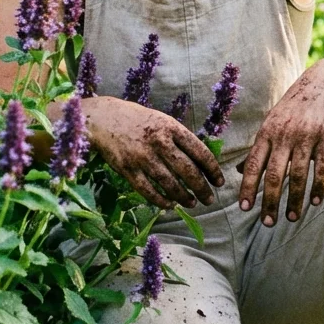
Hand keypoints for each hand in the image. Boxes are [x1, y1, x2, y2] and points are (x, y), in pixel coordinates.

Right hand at [83, 96, 224, 209]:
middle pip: (187, 171)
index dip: (212, 169)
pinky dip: (161, 200)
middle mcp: (158, 142)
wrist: (104, 118)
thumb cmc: (138, 120)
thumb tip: (201, 161)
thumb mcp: (162, 121)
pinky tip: (170, 204)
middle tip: (209, 199)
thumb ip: (179, 138)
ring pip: (169, 183)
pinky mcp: (127, 169)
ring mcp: (142, 157)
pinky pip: (148, 190)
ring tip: (192, 203)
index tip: (219, 181)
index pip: (199, 151)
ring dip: (183, 197)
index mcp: (171, 127)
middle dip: (201, 188)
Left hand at [237, 64, 323, 225]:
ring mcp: (307, 136)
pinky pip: (323, 167)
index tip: (244, 208)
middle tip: (268, 223)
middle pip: (275, 174)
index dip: (248, 187)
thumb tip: (239, 172)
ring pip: (298, 175)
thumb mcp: (272, 122)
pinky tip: (316, 201)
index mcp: (267, 132)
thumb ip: (258, 148)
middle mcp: (285, 134)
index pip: (254, 164)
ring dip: (295, 200)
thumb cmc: (295, 106)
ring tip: (292, 218)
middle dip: (270, 201)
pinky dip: (319, 186)